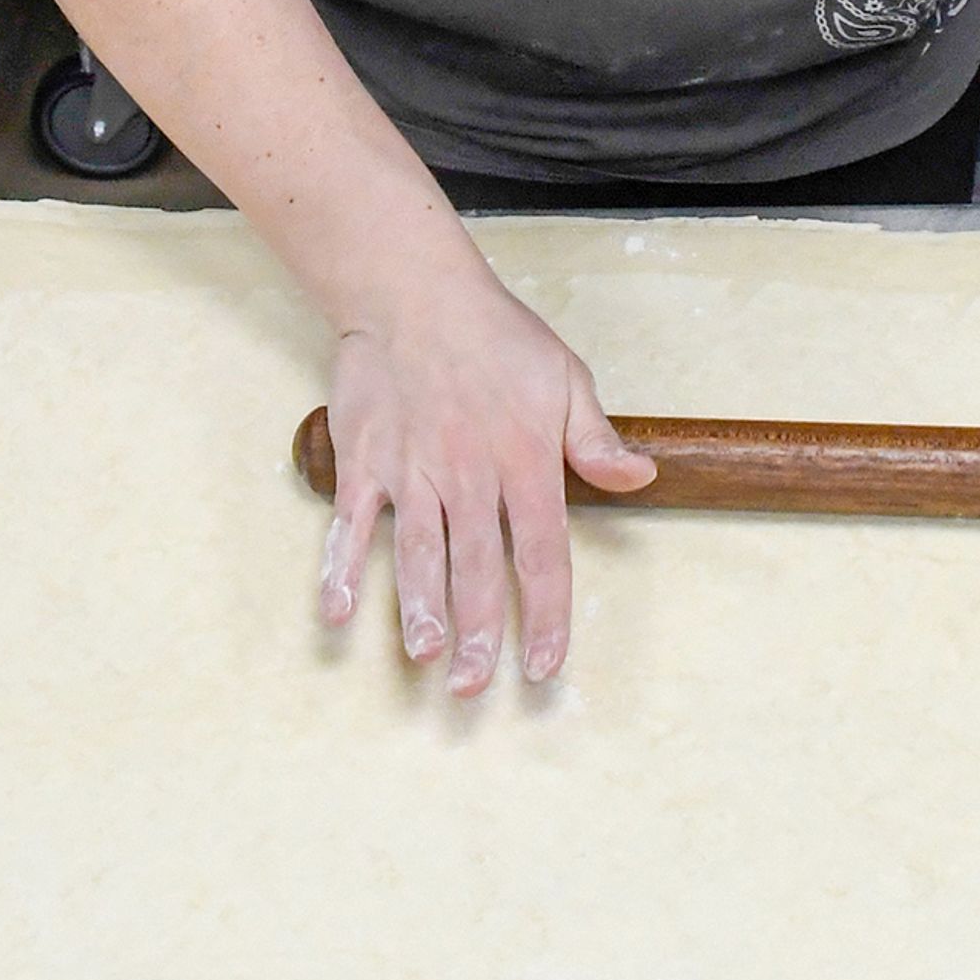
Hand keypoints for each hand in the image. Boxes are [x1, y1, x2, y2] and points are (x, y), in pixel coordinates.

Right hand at [316, 270, 653, 692]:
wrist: (415, 290)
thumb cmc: (497, 335)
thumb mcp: (565, 377)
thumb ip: (596, 439)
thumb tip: (640, 479)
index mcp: (523, 460)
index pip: (542, 554)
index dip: (546, 615)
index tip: (544, 666)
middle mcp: (468, 474)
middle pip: (476, 569)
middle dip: (477, 635)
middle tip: (473, 689)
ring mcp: (411, 470)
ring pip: (418, 554)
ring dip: (420, 611)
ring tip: (426, 660)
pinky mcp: (365, 461)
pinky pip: (353, 525)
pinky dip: (342, 569)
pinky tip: (339, 613)